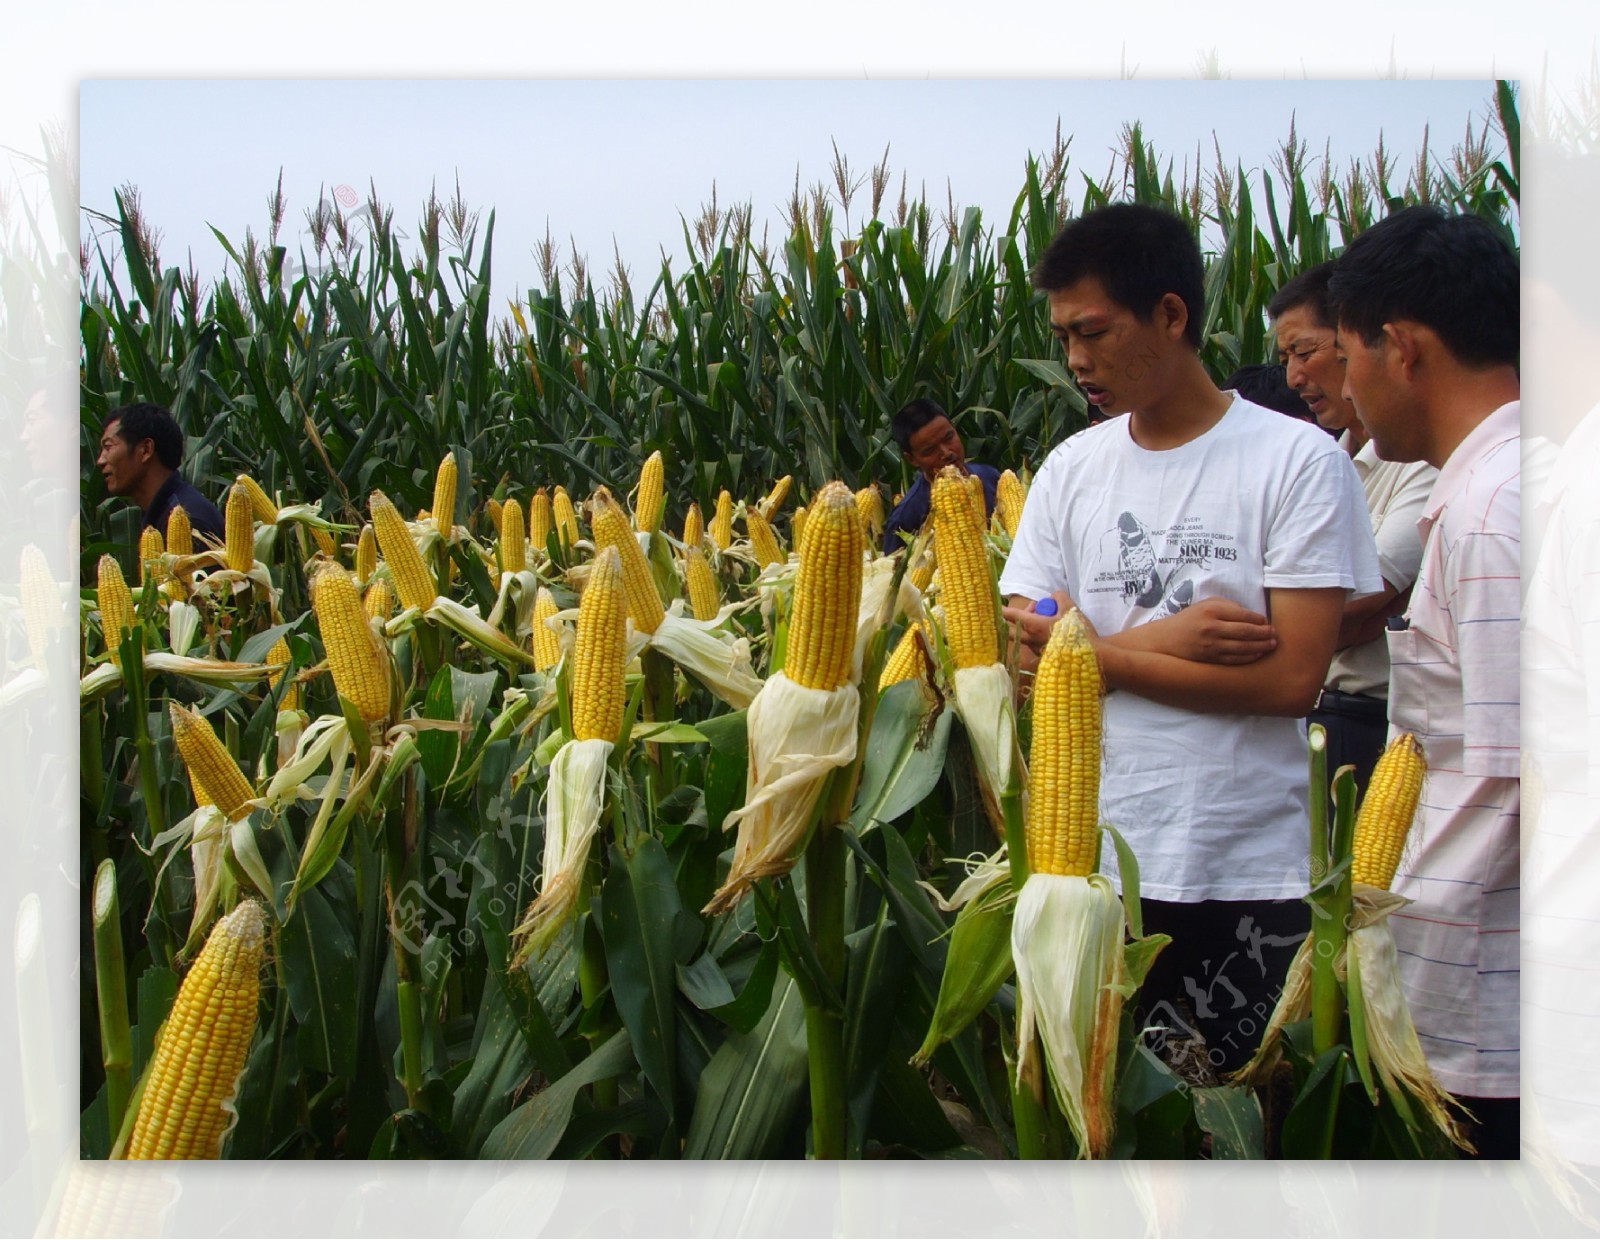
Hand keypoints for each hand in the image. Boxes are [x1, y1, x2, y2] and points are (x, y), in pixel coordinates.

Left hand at [1001, 591, 1078, 672]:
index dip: (1002, 610)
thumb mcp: (1070, 608)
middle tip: (1033, 610)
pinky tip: (1054, 632)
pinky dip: (1039, 636)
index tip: (994, 608)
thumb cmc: (1078, 631)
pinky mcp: (1042, 659)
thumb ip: (1059, 597)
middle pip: (1012, 631)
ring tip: (1049, 618)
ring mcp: (1035, 651)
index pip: (1012, 616)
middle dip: (1017, 619)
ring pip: (1025, 637)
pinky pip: (1034, 644)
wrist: (1091, 655)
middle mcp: (1030, 639)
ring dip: (1031, 626)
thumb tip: (1053, 596)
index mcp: (1034, 626)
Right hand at [1135, 597, 1276, 664]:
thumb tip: (1253, 617)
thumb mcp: (1206, 604)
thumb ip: (1229, 606)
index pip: (1246, 615)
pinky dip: (1250, 657)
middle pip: (1248, 632)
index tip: (1266, 622)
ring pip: (1244, 647)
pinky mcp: (1210, 659)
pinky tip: (1258, 654)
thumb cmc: (1190, 620)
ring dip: (1261, 647)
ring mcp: (1211, 645)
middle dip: (1265, 634)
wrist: (1166, 640)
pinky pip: (1235, 660)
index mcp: (1213, 610)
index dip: (1261, 620)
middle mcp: (1212, 627)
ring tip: (1271, 645)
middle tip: (1274, 634)